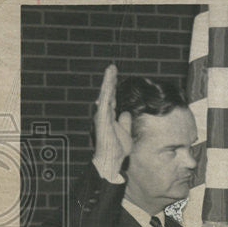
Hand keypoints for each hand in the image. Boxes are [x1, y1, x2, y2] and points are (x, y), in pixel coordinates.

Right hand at [92, 64, 132, 179]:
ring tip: (111, 69)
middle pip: (107, 93)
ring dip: (108, 81)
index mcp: (110, 116)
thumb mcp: (125, 132)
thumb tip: (126, 112)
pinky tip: (109, 83)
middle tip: (112, 67)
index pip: (112, 98)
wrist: (112, 159)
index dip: (114, 87)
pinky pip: (105, 102)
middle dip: (110, 80)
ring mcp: (102, 116)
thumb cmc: (117, 148)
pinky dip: (107, 92)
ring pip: (105, 94)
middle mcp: (104, 114)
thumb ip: (125, 122)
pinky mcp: (102, 119)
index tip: (116, 76)